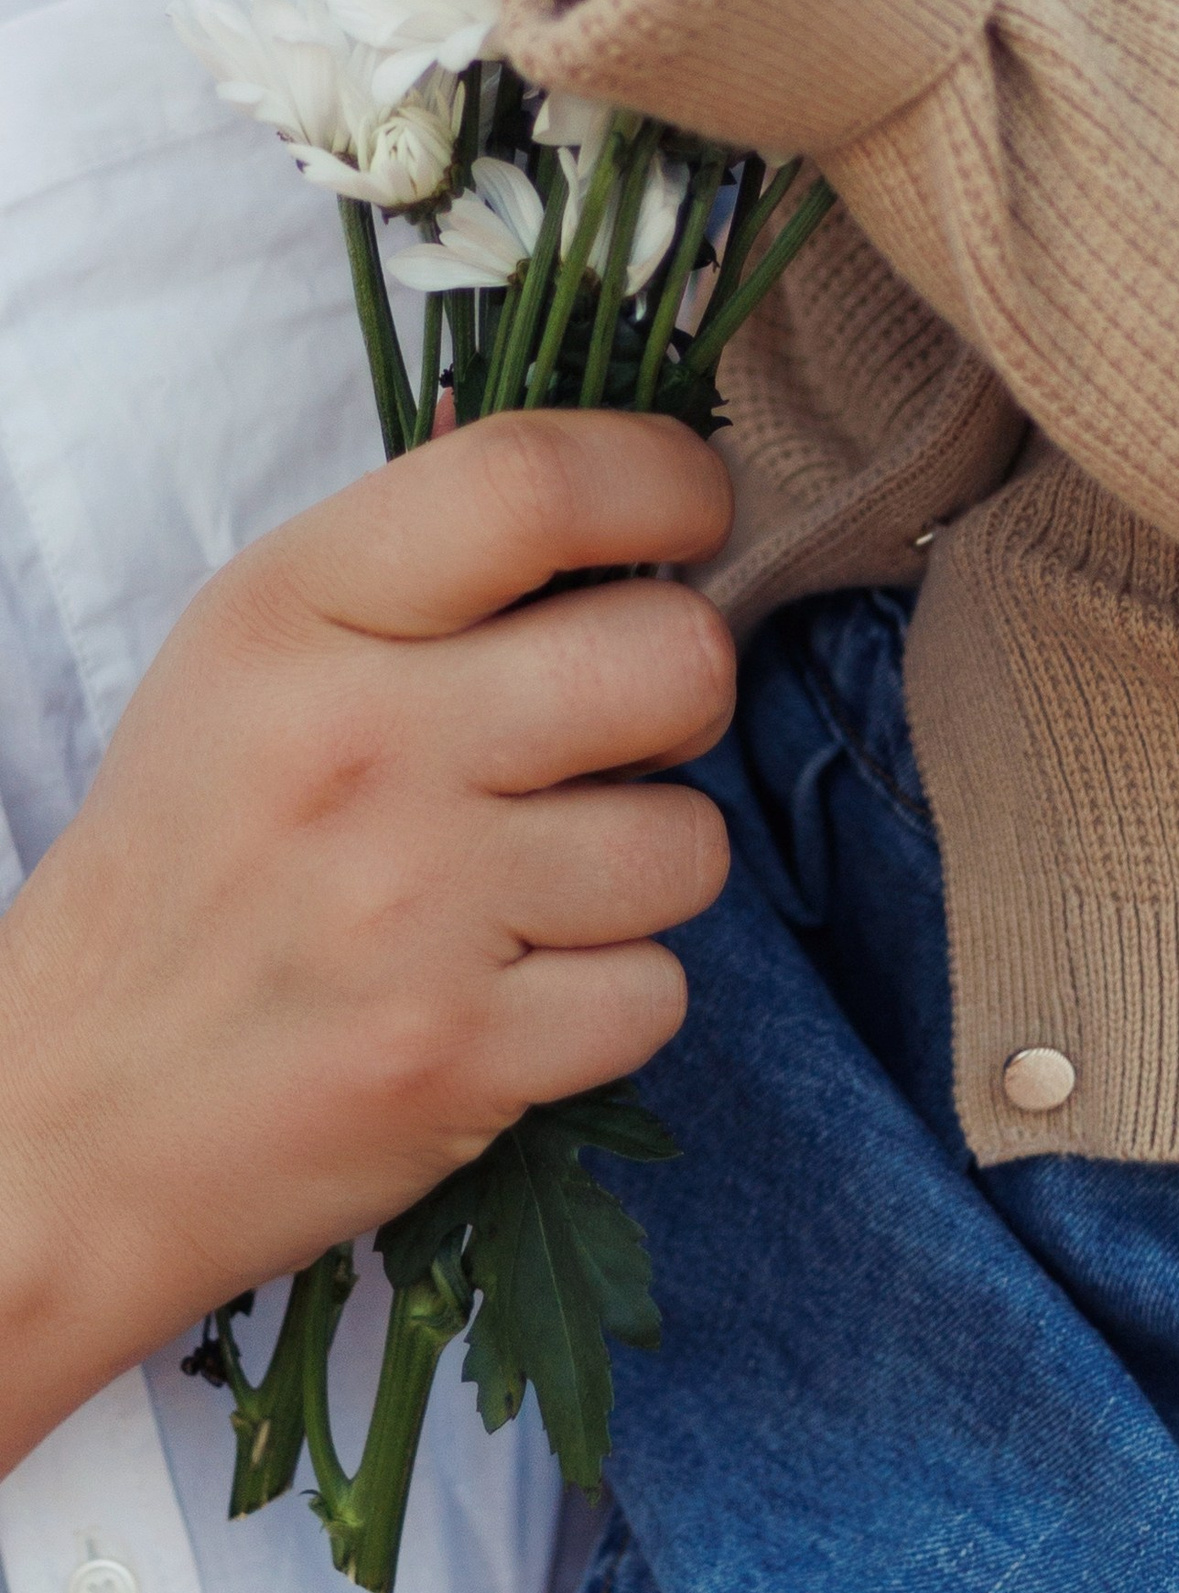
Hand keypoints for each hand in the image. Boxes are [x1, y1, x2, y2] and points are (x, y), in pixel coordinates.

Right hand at [0, 412, 734, 1474]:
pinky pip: (660, 991)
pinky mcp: (460, 1055)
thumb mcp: (258, 655)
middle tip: (617, 730)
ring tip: (539, 881)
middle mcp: (360, 745)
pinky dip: (610, 1001)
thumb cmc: (199, 856)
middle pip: (675, 656)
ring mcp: (414, 906)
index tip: (693, 513)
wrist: (70, 1114)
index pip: (536, 481)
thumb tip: (637, 478)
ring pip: (692, 841)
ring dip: (646, 864)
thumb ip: (431, 564)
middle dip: (684, 690)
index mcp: (297, 614)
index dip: (666, 478)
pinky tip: (513, 987)